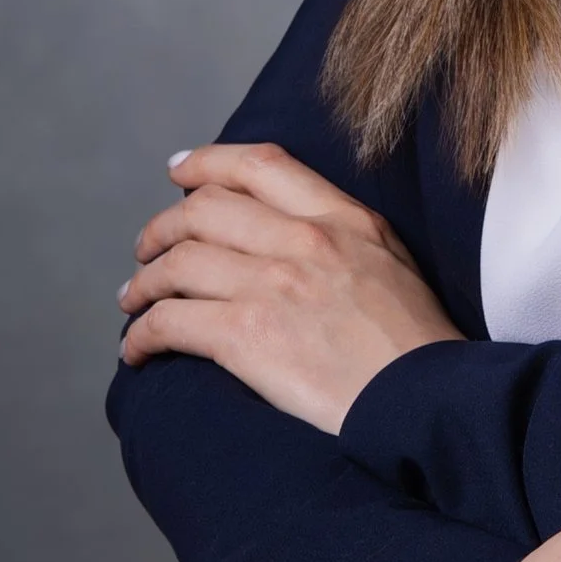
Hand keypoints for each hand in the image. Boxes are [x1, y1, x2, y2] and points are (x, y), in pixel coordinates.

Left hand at [118, 141, 459, 434]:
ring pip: (176, 264)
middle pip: (203, 210)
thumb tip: (291, 230)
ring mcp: (273, 286)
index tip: (179, 174)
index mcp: (343, 219)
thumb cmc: (416, 344)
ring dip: (143, 283)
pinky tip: (138, 351)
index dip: (207, 163)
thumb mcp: (391, 260)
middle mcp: (304, 241)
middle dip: (161, 228)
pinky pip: (169, 322)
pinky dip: (141, 335)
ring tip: (134, 301)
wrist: (427, 398)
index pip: (260, 165)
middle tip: (146, 251)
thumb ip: (343, 234)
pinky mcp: (247, 336)